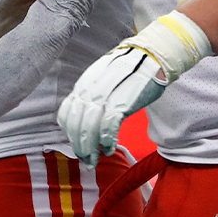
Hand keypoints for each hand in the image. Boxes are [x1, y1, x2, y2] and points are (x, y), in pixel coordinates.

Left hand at [57, 11, 210, 163]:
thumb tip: (85, 119)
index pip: (66, 113)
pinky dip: (106, 141)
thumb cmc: (128, 70)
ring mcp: (104, 96)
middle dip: (79, 146)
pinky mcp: (121, 102)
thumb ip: (92, 95)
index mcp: (83, 84)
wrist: (151, 56)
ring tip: (96, 160)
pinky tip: (109, 149)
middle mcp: (90, 90)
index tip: (77, 144)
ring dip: (90, 149)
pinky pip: (108, 127)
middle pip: (76, 125)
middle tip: (86, 160)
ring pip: (89, 128)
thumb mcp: (102, 79)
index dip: (69, 133)